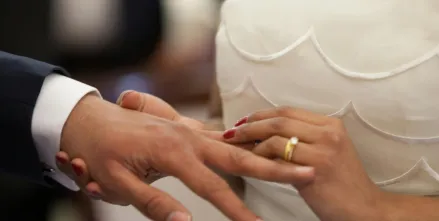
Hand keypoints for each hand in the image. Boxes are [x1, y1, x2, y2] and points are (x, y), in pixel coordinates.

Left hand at [58, 94, 314, 220]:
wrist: (89, 120)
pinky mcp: (189, 131)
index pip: (215, 187)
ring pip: (237, 143)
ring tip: (295, 161)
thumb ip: (155, 204)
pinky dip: (246, 144)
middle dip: (276, 168)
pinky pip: (223, 138)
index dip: (239, 212)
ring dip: (267, 152)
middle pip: (241, 155)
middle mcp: (189, 136)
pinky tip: (260, 148)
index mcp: (173, 150)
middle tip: (307, 173)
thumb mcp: (118, 183)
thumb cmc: (99, 151)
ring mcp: (190, 131)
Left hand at [223, 106, 383, 220]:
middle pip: (279, 119)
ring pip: (276, 136)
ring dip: (251, 142)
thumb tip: (264, 133)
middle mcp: (328, 132)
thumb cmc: (340, 183)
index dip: (261, 114)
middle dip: (250, 124)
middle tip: (232, 132)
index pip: (288, 111)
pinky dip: (260, 157)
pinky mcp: (315, 169)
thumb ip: (302, 138)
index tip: (243, 120)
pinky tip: (251, 162)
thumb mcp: (327, 151)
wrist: (363, 209)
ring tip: (237, 148)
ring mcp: (323, 150)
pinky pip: (278, 158)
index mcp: (330, 124)